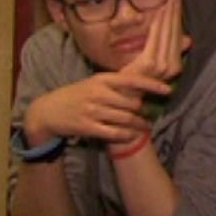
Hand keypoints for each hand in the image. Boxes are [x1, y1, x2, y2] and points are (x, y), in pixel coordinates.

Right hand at [22, 70, 169, 144]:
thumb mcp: (93, 82)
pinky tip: (132, 135)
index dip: (153, 85)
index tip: (168, 90)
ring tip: (146, 126)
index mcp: (102, 79)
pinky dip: (126, 135)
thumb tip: (142, 84)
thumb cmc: (76, 94)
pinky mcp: (87, 127)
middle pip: (132, 103)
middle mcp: (98, 94)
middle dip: (142, 109)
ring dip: (139, 124)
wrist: (47, 110)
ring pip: (126, 118)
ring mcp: (92, 111)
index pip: (133, 80)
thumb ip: (115, 84)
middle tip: (149, 113)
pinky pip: (114, 133)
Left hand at [120, 0, 190, 84]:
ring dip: (171, 3)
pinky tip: (163, 4)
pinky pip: (158, 35)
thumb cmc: (127, 82)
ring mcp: (164, 65)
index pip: (178, 27)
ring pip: (169, 26)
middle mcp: (173, 64)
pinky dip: (161, 19)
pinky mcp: (152, 63)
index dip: (178, 4)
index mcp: (174, 62)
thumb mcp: (145, 61)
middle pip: (176, 23)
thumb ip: (164, 48)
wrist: (115, 102)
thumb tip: (187, 40)